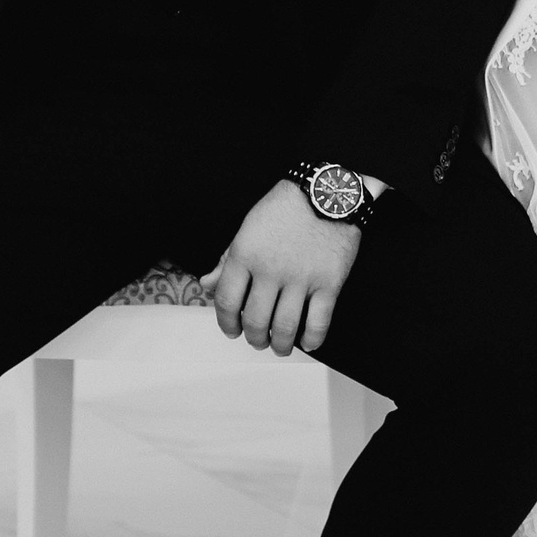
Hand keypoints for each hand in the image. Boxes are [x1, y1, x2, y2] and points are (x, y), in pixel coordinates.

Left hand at [203, 179, 360, 356]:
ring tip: (281, 346)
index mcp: (245, 254)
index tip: (231, 330)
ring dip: (281, 345)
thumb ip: (227, 259)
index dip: (226, 323)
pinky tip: (307, 341)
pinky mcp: (329, 282)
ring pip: (286, 327)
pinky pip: (318, 322)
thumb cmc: (286, 207)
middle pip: (256, 321)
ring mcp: (301, 278)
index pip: (227, 301)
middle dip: (254, 338)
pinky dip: (312, 339)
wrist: (327, 191)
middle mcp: (271, 269)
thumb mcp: (248, 227)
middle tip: (258, 340)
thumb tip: (208, 284)